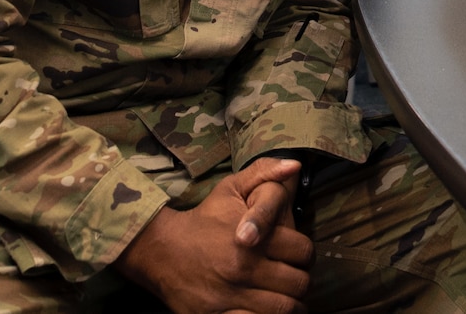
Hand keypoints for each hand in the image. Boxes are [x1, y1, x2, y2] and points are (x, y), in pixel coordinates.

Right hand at [113, 156, 311, 313]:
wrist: (161, 250)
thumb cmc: (204, 219)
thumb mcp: (231, 187)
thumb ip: (264, 172)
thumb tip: (294, 165)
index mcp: (254, 239)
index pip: (303, 252)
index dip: (305, 254)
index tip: (298, 256)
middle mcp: (243, 269)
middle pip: (297, 284)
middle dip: (301, 281)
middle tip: (295, 279)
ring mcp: (230, 296)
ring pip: (282, 308)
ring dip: (291, 305)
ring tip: (289, 299)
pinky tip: (268, 311)